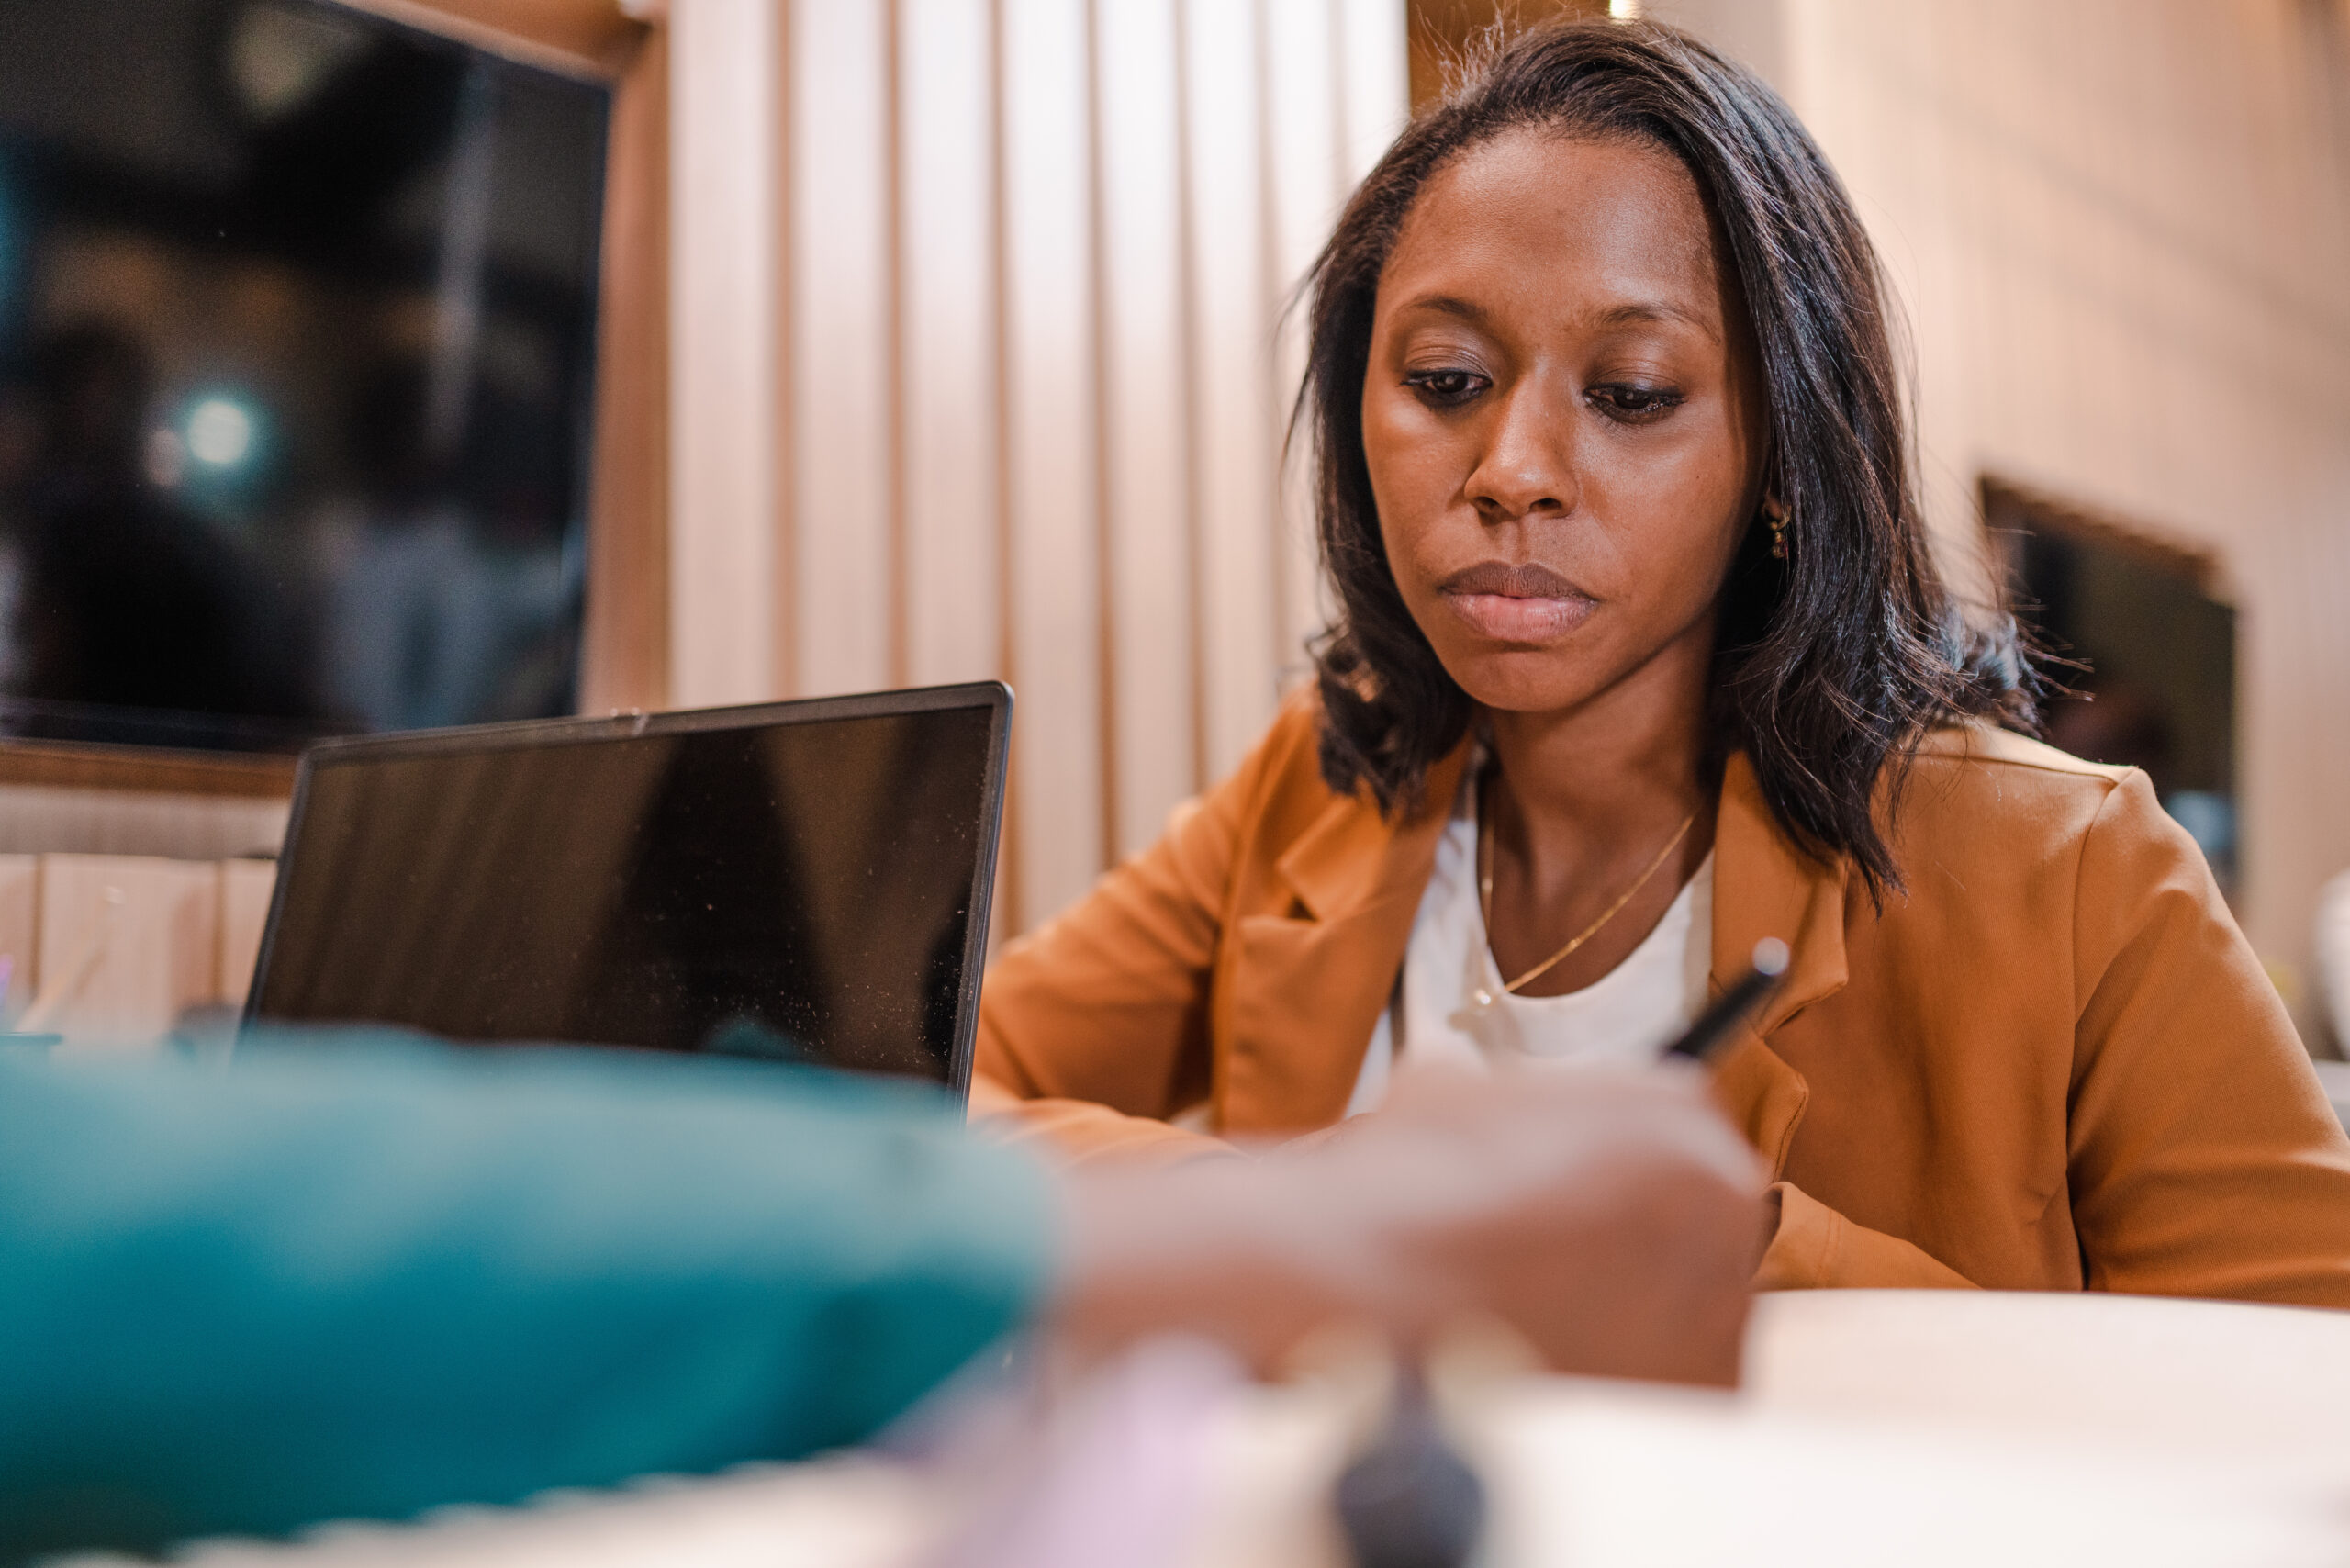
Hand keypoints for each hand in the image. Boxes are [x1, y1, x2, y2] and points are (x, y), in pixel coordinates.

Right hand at [1046, 1065, 1764, 1384]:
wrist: (1373, 1292)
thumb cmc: (1406, 1182)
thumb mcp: (1452, 1088)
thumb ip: (1507, 1098)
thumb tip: (1484, 1106)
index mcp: (1675, 1113)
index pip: (1672, 1123)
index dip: (1609, 1154)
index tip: (1570, 1185)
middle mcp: (1723, 1204)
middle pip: (1689, 1214)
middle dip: (1629, 1233)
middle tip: (1549, 1254)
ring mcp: (1721, 1304)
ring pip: (1684, 1302)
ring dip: (1628, 1307)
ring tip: (1531, 1314)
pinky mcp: (1700, 1394)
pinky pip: (1670, 1378)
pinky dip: (1621, 1377)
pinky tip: (1546, 1363)